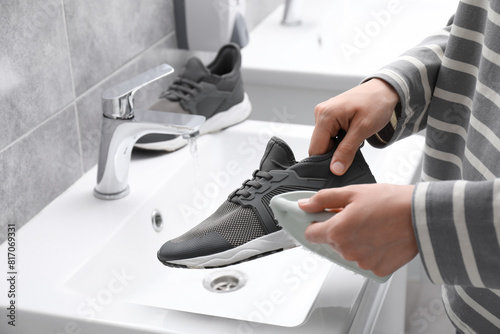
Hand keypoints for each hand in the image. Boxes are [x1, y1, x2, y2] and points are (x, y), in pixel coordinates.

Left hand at [298, 184, 416, 276]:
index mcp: (337, 231)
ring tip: (373, 226)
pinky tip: (381, 238)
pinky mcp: (378, 270)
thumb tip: (304, 205)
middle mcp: (347, 251)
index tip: (323, 218)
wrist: (422, 215)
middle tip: (357, 217)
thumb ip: (323, 200)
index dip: (315, 224)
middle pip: (331, 243)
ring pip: (348, 253)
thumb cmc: (390, 202)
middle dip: (339, 230)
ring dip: (355, 242)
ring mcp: (363, 263)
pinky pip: (366, 262)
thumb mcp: (352, 192)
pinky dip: (370, 252)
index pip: (310, 235)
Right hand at [309, 78, 398, 174]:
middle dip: (334, 152)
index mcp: (326, 115)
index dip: (327, 161)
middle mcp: (321, 113)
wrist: (383, 90)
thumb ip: (347, 151)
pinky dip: (339, 139)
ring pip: (324, 141)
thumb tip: (336, 169)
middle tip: (353, 146)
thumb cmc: (376, 103)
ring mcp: (324, 114)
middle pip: (319, 146)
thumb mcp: (363, 129)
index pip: (316, 149)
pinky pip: (329, 135)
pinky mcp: (329, 116)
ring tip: (353, 137)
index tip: (341, 165)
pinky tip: (350, 133)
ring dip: (338, 146)